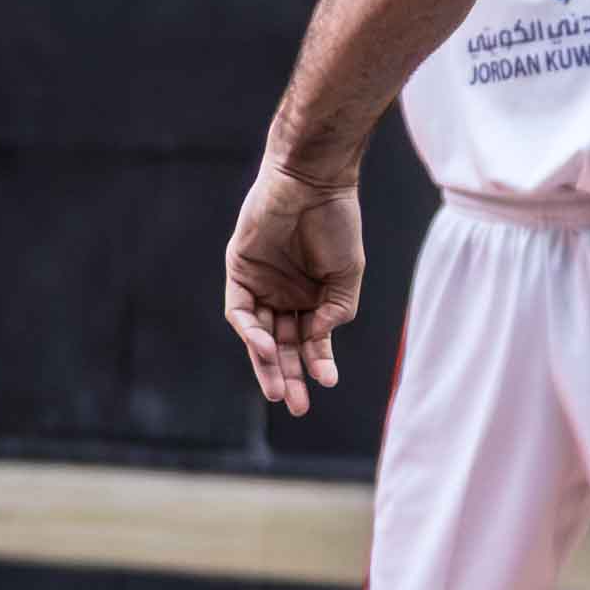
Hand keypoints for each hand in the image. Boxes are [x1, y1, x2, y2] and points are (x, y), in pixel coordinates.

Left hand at [225, 162, 364, 415]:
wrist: (312, 181)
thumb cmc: (337, 222)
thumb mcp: (349, 273)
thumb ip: (337, 310)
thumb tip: (316, 340)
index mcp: (312, 295)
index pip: (310, 340)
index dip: (317, 362)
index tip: (329, 382)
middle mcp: (285, 294)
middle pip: (282, 345)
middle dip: (289, 376)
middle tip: (297, 407)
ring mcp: (261, 285)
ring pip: (260, 336)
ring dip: (267, 364)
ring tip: (279, 392)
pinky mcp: (240, 272)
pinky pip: (240, 311)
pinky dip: (251, 332)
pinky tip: (266, 346)